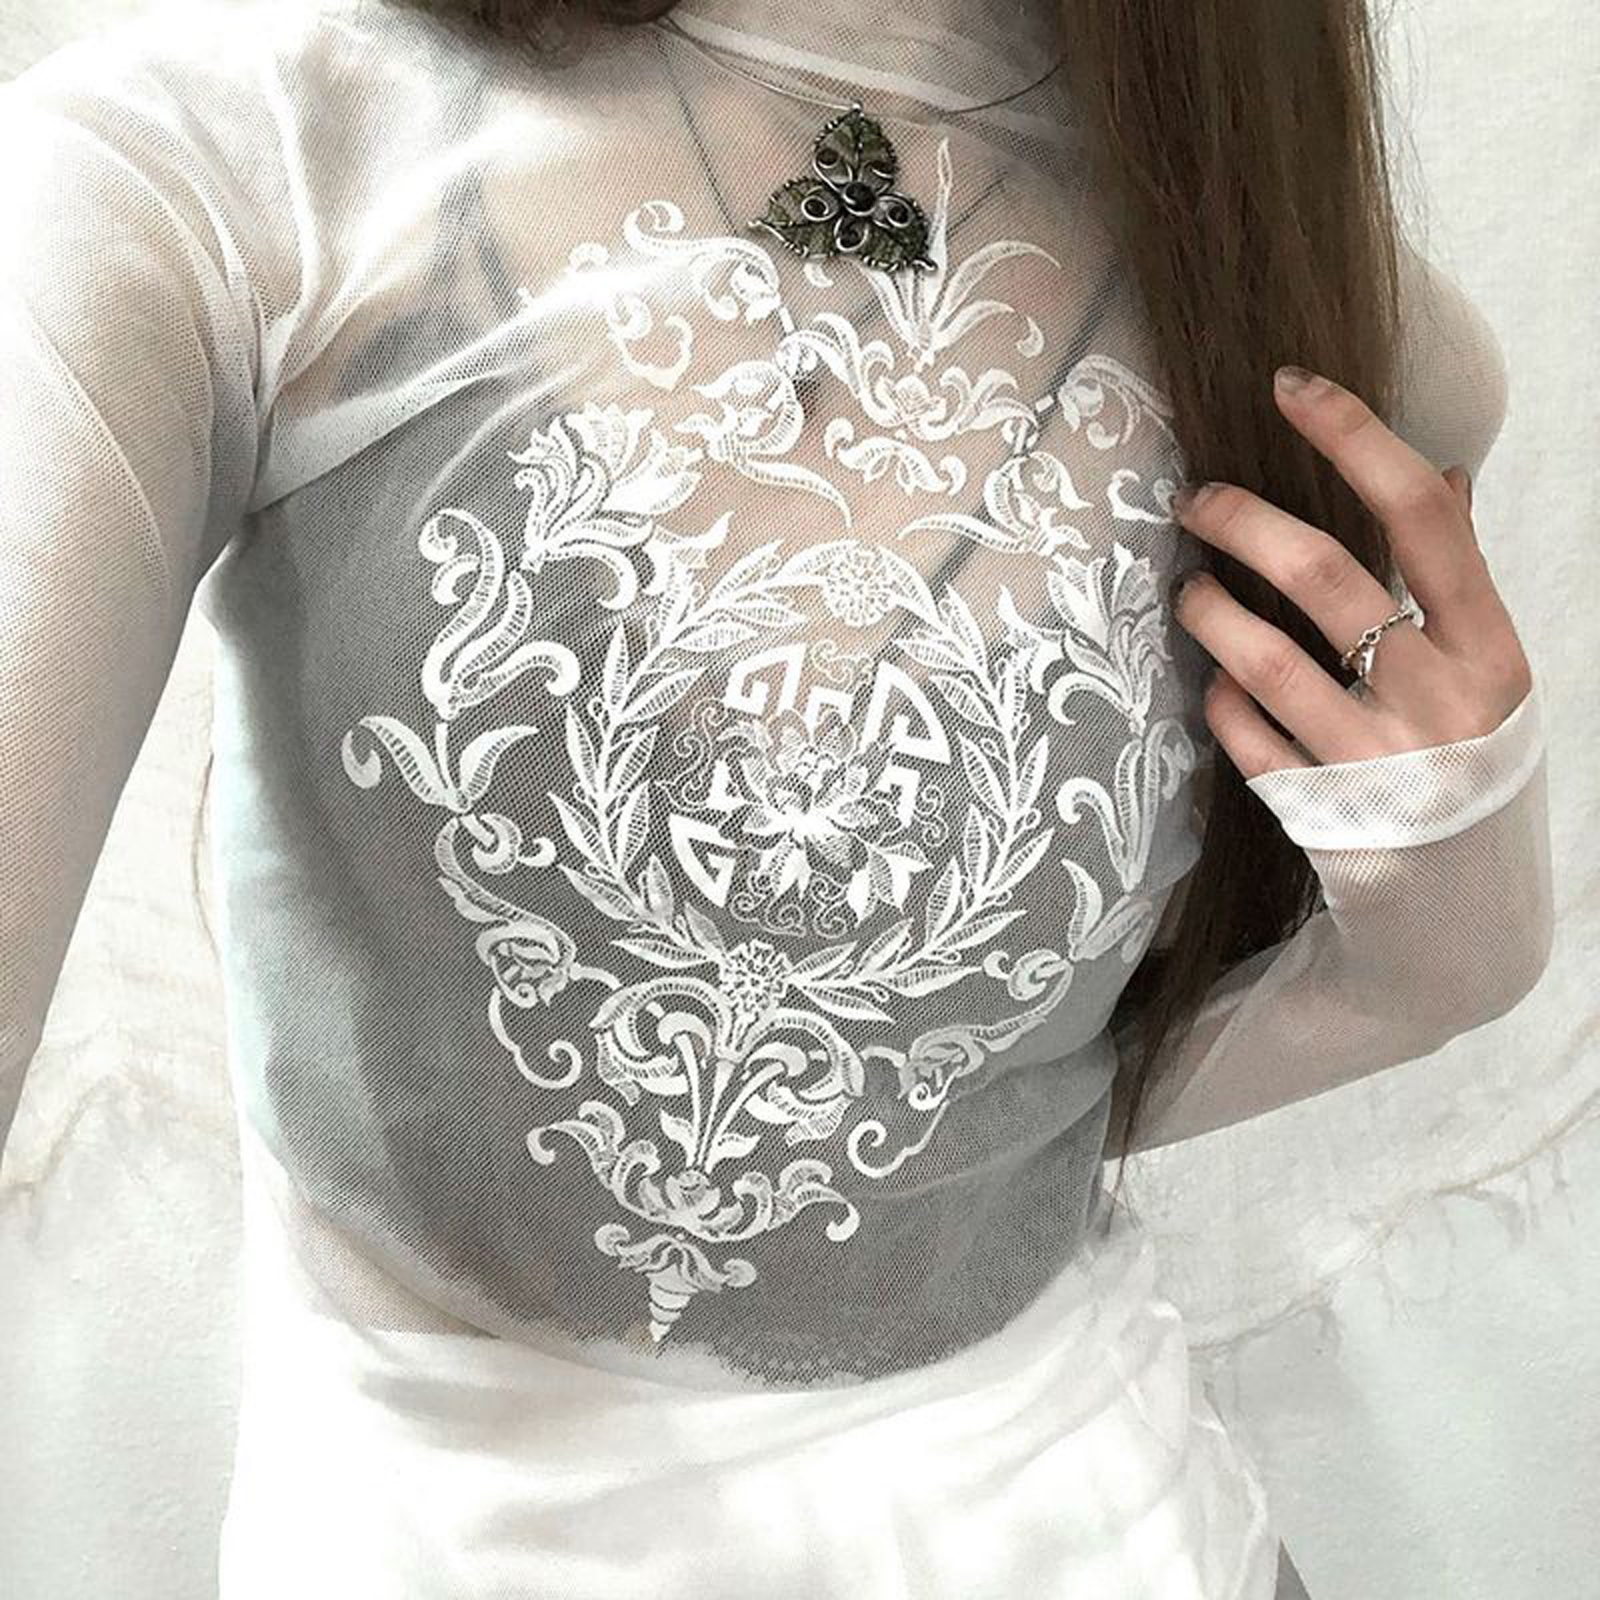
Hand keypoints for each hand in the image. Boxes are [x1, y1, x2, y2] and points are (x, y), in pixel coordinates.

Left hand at [1169, 365, 1533, 780]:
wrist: (1462, 893)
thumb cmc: (1469, 753)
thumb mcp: (1488, 664)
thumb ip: (1455, 576)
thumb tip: (1442, 471)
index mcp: (1489, 645)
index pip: (1422, 515)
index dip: (1354, 438)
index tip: (1289, 387)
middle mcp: (1436, 696)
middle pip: (1323, 575)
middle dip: (1242, 523)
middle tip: (1195, 499)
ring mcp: (1373, 757)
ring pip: (1264, 659)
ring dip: (1209, 610)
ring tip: (1187, 588)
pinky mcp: (1318, 806)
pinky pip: (1243, 735)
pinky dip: (1219, 700)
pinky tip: (1214, 682)